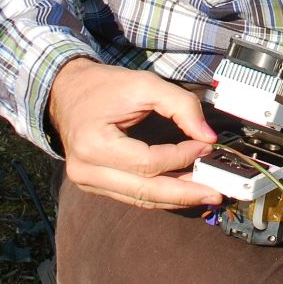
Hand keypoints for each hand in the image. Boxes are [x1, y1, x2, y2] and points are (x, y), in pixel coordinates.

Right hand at [49, 58, 224, 209]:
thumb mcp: (144, 84)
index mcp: (93, 143)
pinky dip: (159, 195)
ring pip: (140, 199)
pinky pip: (132, 196)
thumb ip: (181, 105)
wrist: (66, 91)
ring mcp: (87, 182)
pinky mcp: (94, 185)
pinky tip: (183, 191)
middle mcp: (86, 170)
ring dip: (175, 198)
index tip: (206, 147)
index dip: (181, 158)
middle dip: (184, 194)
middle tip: (216, 192)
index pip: (147, 162)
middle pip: (144, 192)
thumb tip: (209, 137)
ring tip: (205, 194)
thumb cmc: (103, 86)